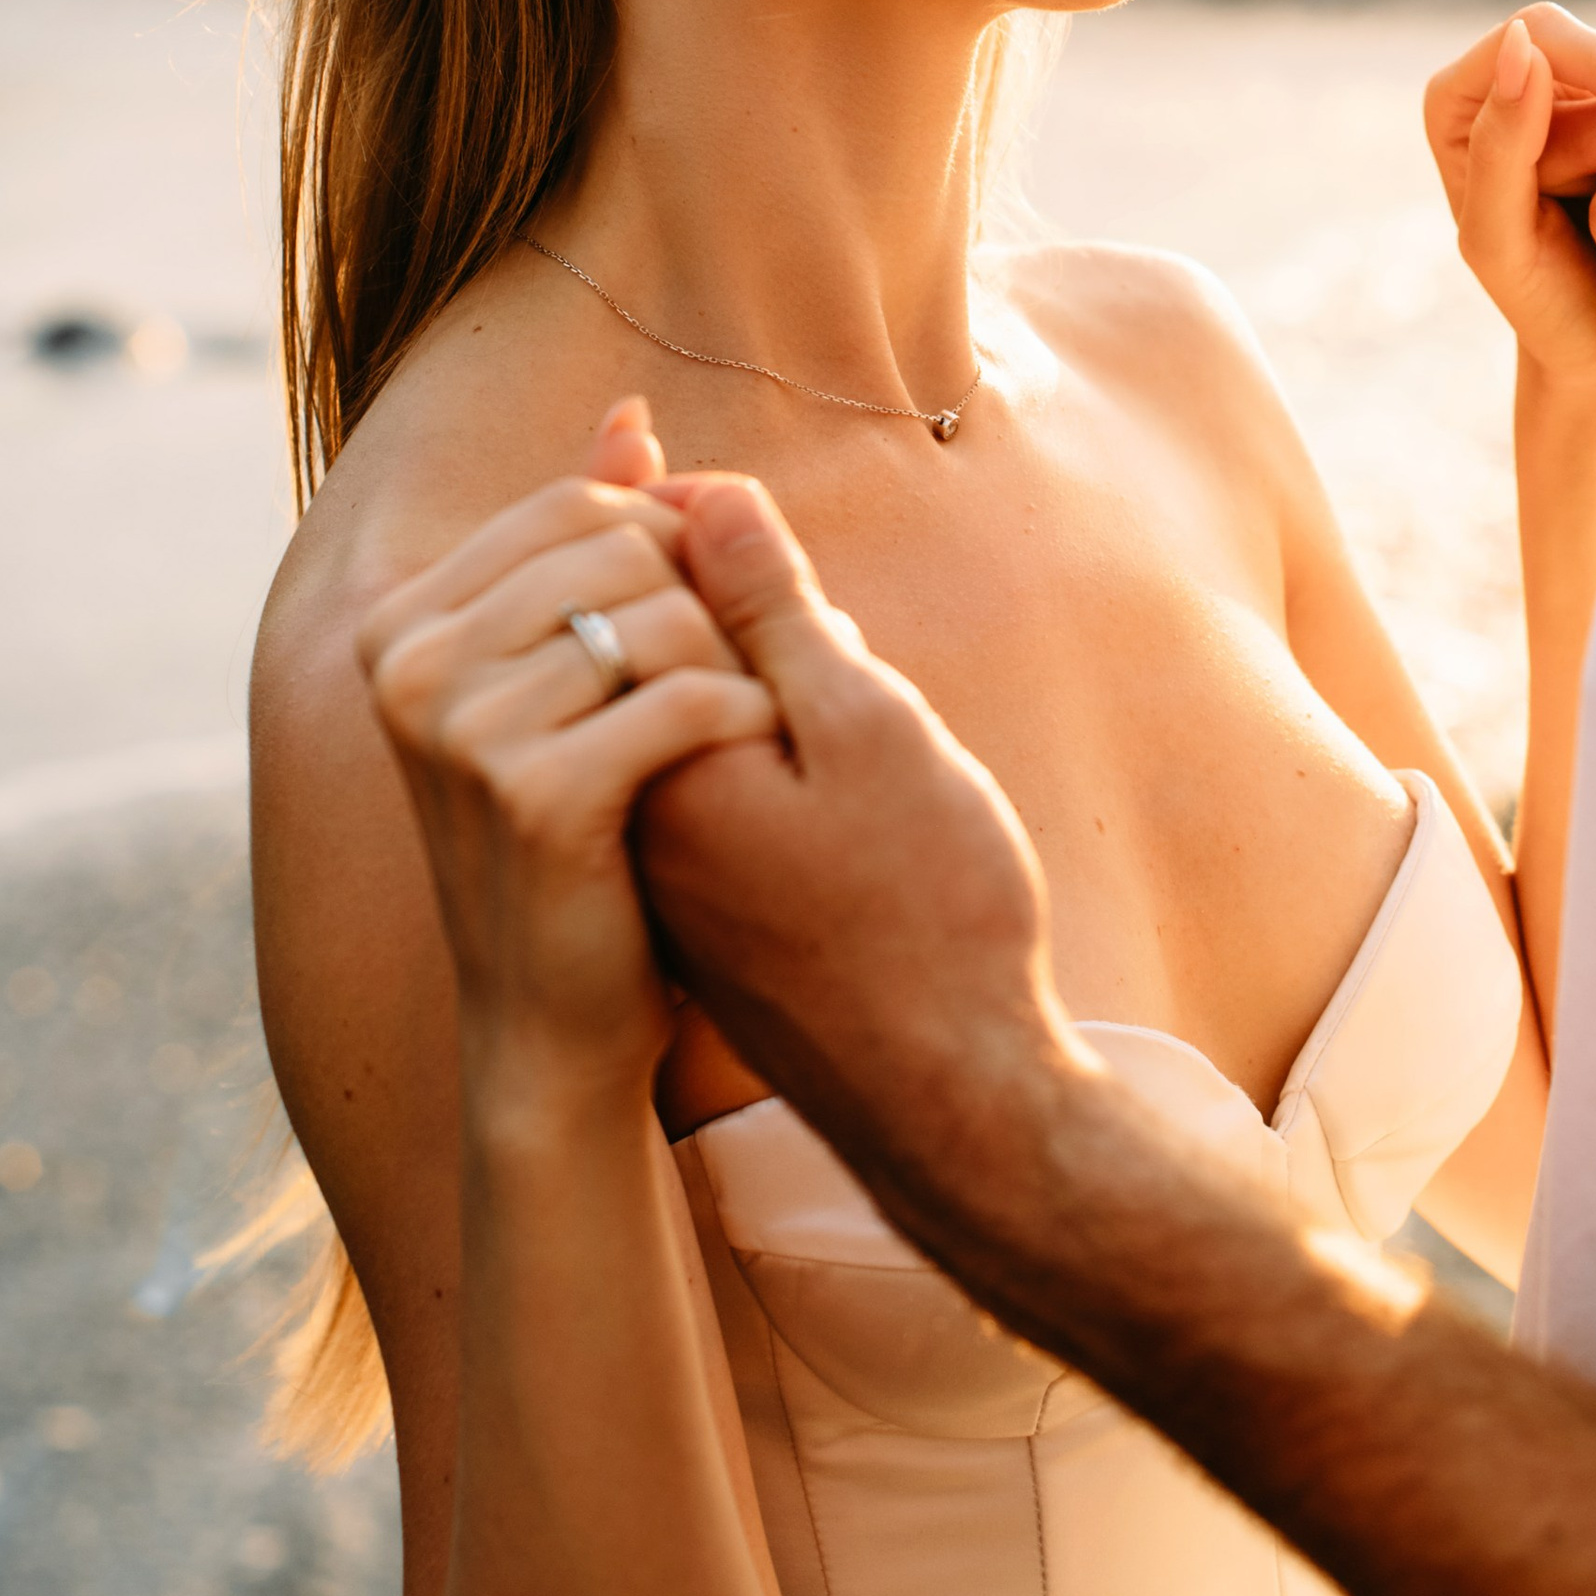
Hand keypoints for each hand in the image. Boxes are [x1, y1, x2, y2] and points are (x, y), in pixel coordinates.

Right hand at [358, 400, 780, 1111]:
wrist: (550, 1019)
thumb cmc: (574, 836)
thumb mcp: (565, 678)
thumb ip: (588, 542)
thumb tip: (630, 416)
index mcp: (401, 623)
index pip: (575, 509)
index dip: (670, 547)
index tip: (709, 622)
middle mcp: (408, 664)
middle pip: (622, 551)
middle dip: (706, 602)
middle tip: (741, 675)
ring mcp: (458, 730)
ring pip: (662, 618)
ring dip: (732, 664)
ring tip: (748, 719)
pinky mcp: (533, 797)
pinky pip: (684, 698)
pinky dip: (743, 718)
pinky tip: (756, 754)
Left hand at [637, 479, 1072, 1223]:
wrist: (955, 1101)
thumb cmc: (929, 910)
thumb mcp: (868, 725)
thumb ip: (772, 608)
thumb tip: (696, 494)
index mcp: (658, 761)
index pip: (643, 589)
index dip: (719, 536)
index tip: (794, 566)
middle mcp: (640, 814)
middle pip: (671, 647)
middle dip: (760, 620)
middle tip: (850, 666)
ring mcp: (673, 868)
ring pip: (707, 715)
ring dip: (779, 692)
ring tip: (870, 749)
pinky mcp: (712, 907)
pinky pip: (726, 786)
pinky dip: (784, 761)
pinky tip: (865, 806)